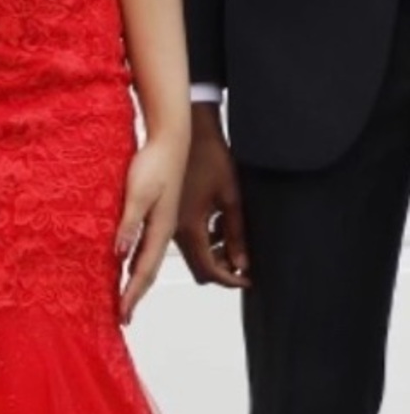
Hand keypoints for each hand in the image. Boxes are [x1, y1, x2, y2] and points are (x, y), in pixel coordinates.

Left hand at [116, 133, 188, 325]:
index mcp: (161, 230)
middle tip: (122, 315)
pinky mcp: (157, 213)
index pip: (143, 271)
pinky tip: (125, 261)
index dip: (132, 294)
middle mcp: (163, 230)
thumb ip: (128, 224)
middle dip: (135, 294)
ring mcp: (161, 222)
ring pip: (147, 259)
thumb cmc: (155, 163)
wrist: (172, 140)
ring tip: (124, 296)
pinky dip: (135, 260)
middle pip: (148, 270)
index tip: (122, 314)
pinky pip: (145, 244)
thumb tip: (120, 254)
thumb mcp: (137, 193)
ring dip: (135, 279)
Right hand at [174, 104, 250, 288]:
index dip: (230, 279)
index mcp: (190, 227)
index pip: (209, 269)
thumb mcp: (231, 198)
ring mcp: (169, 222)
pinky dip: (203, 239)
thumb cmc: (209, 158)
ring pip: (192, 253)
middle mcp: (174, 229)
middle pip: (198, 266)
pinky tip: (216, 223)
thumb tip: (241, 262)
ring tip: (230, 236)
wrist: (188, 134)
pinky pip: (187, 238)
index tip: (245, 279)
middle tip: (241, 259)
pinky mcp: (168, 214)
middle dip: (221, 268)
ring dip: (212, 252)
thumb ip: (236, 234)